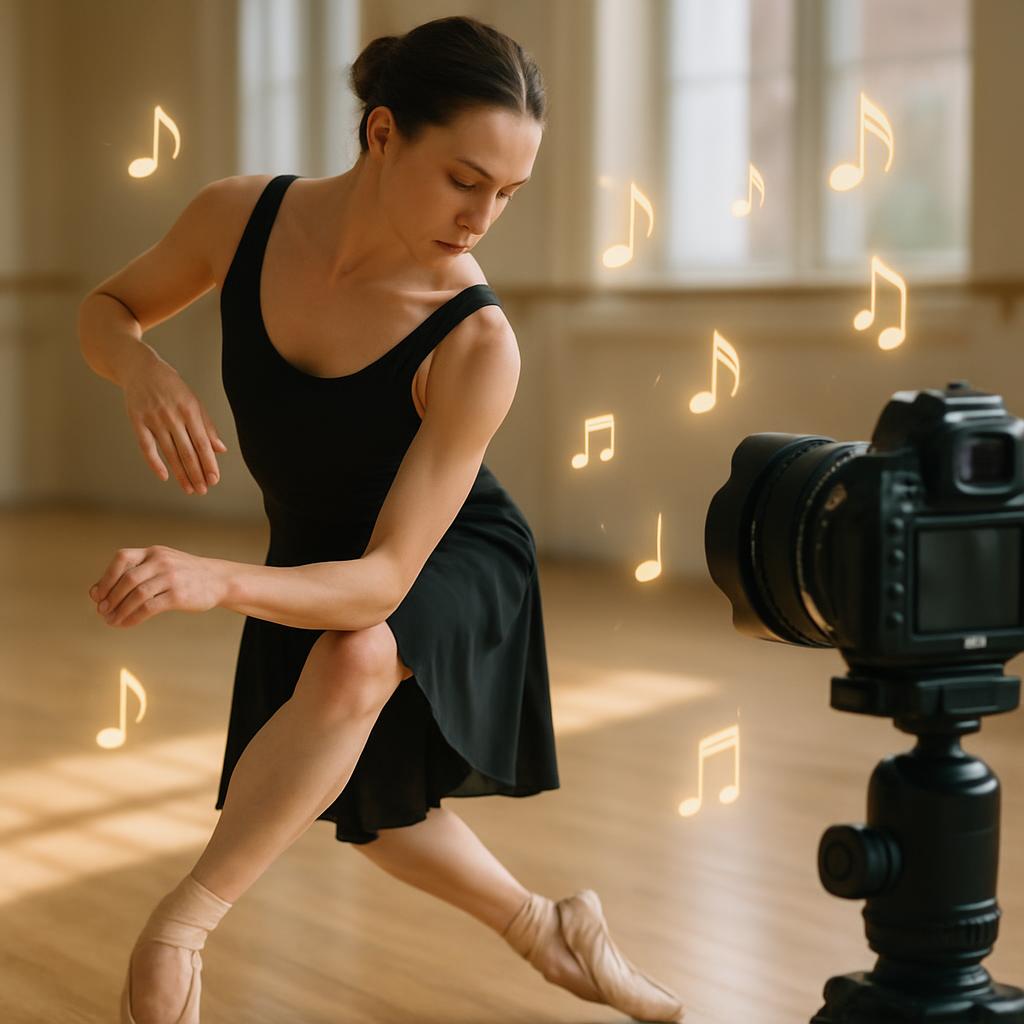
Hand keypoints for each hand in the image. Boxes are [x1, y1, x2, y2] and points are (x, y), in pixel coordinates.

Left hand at [89, 545, 228, 626]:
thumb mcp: (161, 565)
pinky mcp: (178, 595)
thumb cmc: (183, 575)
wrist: (218, 579)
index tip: (97, 595)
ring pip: (137, 595)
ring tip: (111, 621)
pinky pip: (149, 608)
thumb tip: (95, 593)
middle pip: (127, 579)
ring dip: (120, 610)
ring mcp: (171, 578)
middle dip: (110, 598)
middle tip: (102, 612)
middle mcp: (161, 561)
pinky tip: (127, 624)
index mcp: (154, 552)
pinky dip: (133, 618)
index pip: (122, 558)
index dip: (106, 577)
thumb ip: (133, 574)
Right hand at [122, 357, 228, 493]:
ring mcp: (153, 419)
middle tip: (203, 490)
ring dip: (180, 473)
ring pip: (169, 452)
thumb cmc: (171, 386)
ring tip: (189, 489)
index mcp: (190, 410)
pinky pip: (146, 447)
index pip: (202, 443)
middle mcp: (172, 415)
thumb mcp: (193, 400)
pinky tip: (164, 476)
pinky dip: (155, 463)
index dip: (209, 463)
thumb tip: (220, 449)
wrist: (139, 367)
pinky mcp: (137, 421)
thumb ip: (206, 425)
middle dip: (196, 473)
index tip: (214, 480)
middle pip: (187, 451)